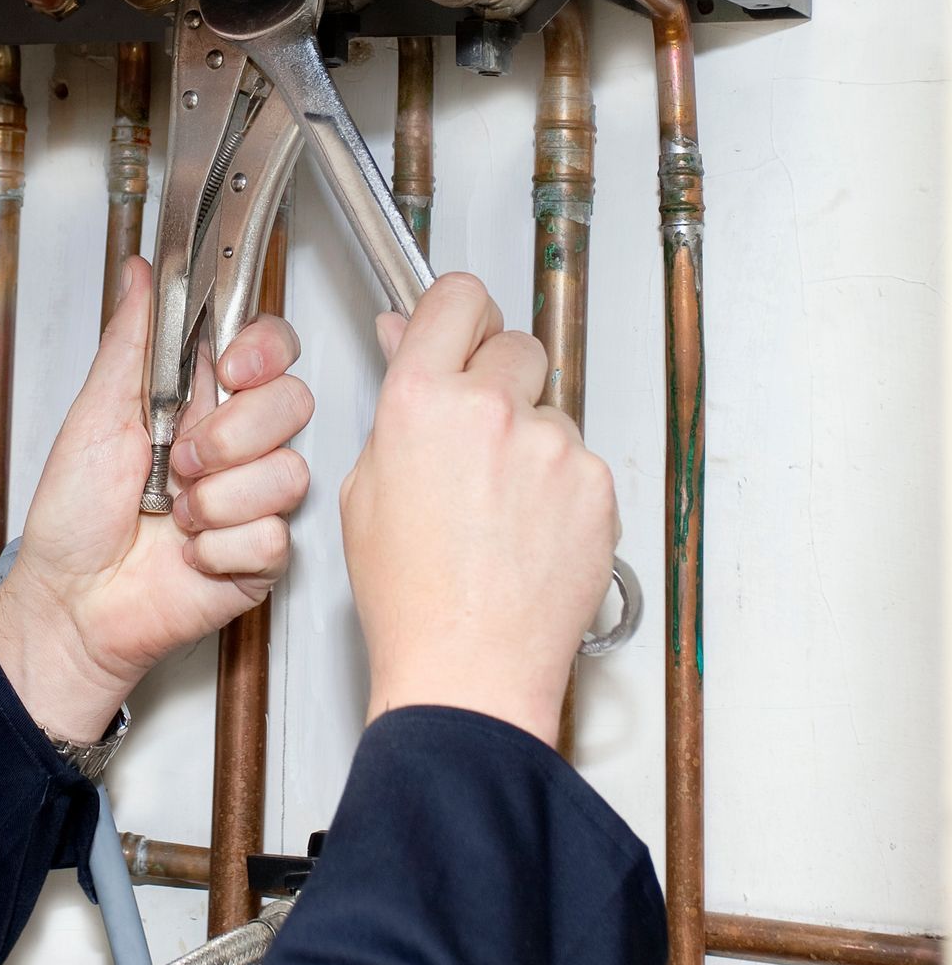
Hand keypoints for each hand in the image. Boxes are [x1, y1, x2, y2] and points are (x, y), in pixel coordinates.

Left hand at [0, 257, 313, 740]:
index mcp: (198, 401)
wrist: (70, 600)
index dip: (263, 350)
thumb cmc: (73, 516)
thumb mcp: (94, 414)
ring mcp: (252, 501)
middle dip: (230, 433)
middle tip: (179, 459)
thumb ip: (129, 341)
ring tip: (177, 514)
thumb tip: (141, 274)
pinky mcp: (261, 557)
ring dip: (217, 498)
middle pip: (293, 402)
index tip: (228, 368)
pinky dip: (219, 549)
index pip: (270, 348)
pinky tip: (191, 554)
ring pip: (289, 473)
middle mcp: (235, 446)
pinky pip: (272, 537)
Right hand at [340, 273, 618, 746]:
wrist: (469, 667)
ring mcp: (554, 447)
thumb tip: (409, 347)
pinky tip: (525, 532)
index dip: (457, 311)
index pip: (457, 297)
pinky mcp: (597, 485)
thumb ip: (397, 407)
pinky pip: (579, 462)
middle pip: (515, 344)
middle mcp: (493, 410)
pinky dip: (558, 487)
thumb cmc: (410, 596)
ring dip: (528, 440)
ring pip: (549, 410)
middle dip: (496, 377)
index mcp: (422, 401)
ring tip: (496, 508)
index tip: (458, 326)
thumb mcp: (366, 488)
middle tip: (475, 432)